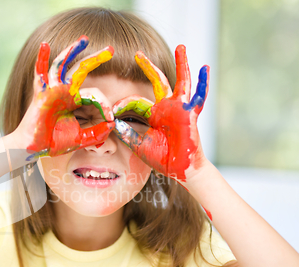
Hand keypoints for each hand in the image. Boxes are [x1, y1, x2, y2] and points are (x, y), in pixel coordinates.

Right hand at [13, 35, 114, 160]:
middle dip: (96, 58)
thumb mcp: (81, 138)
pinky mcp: (42, 93)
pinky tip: (45, 45)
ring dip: (72, 51)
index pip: (94, 94)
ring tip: (84, 40)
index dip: (104, 104)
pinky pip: (40, 73)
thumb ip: (97, 133)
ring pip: (62, 64)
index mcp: (74, 101)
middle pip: (81, 69)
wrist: (36, 149)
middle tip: (111, 49)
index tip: (111, 117)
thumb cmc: (54, 143)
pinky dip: (42, 59)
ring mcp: (52, 90)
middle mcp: (64, 92)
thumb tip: (113, 125)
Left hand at [112, 45, 209, 181]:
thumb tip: (113, 123)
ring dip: (181, 63)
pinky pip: (198, 96)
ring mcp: (179, 108)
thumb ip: (127, 134)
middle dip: (148, 67)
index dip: (122, 104)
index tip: (112, 111)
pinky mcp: (189, 114)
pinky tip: (205, 68)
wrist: (179, 169)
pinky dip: (202, 83)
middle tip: (138, 53)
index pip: (135, 101)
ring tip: (181, 46)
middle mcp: (166, 107)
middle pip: (156, 81)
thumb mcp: (139, 145)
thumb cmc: (162, 158)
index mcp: (152, 114)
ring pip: (180, 81)